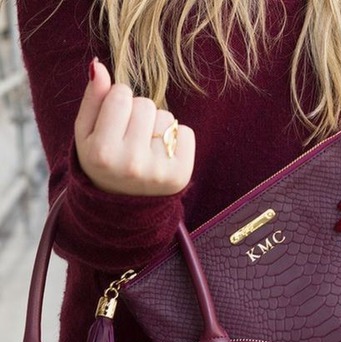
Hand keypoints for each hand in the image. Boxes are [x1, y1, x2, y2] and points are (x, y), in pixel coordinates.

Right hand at [74, 59, 194, 195]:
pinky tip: (162, 155)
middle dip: (139, 114)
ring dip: (157, 127)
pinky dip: (177, 139)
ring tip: (146, 149)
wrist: (122, 207)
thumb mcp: (86, 133)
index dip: (118, 102)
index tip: (115, 122)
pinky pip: (185, 132)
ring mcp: (157, 172)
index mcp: (102, 152)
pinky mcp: (180, 176)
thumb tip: (99, 66)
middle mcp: (130, 164)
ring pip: (166, 117)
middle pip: (146, 104)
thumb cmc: (102, 161)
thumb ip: (92, 99)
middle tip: (131, 139)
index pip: (121, 94)